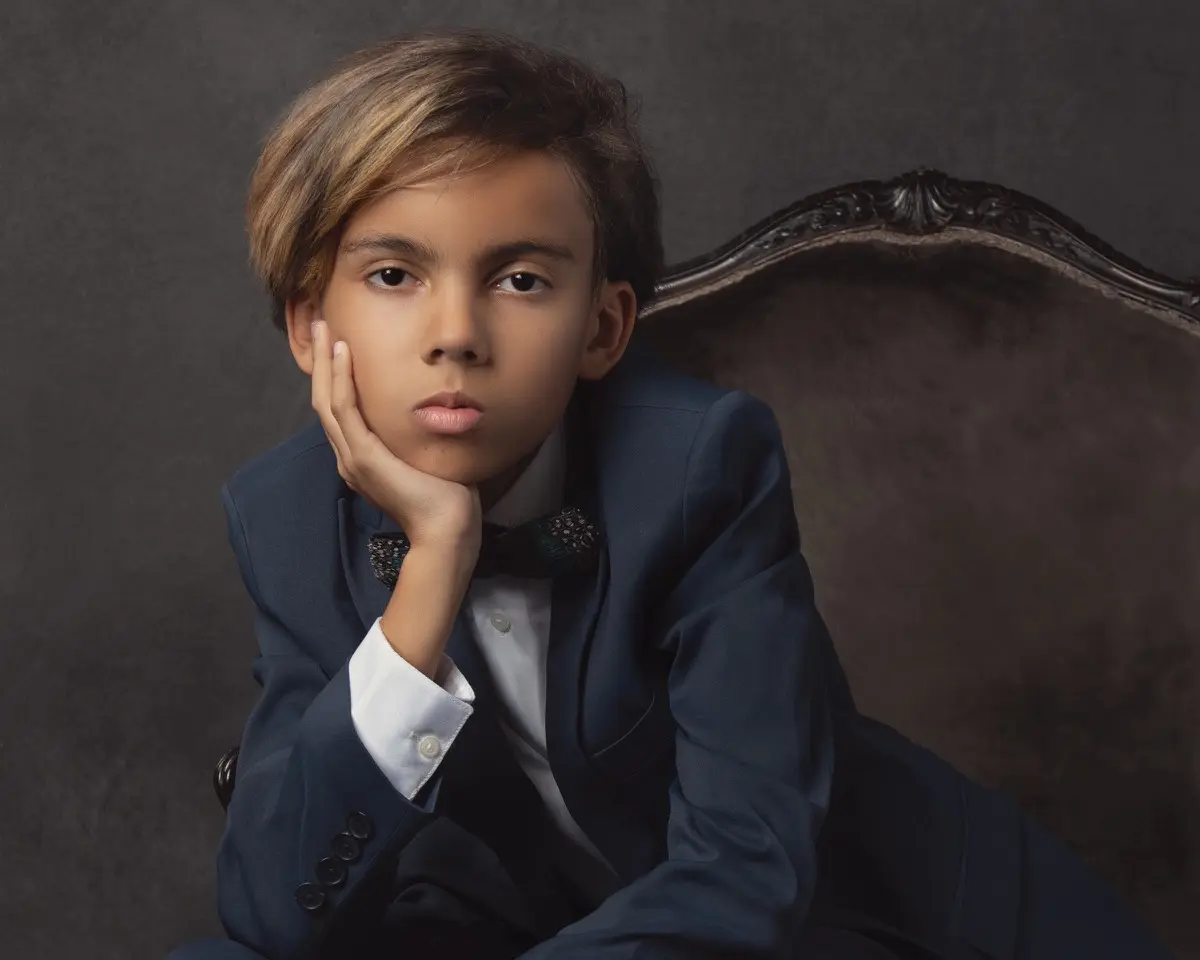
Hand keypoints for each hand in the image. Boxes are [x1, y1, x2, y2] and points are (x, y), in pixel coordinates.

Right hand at [311, 320, 481, 552]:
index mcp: (361, 459)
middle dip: (320, 362)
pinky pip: (344, 411)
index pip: (340, 410)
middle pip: (324, 400)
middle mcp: (349, 458)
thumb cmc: (447, 497)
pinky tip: (341, 354)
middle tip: (320, 327)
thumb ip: (418, 436)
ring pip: (327, 401)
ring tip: (324, 330)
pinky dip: (340, 380)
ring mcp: (353, 459)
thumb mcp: (427, 457)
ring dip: (324, 363)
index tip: (336, 345)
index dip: (333, 376)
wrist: (447, 531)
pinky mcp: (364, 458)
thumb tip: (434, 411)